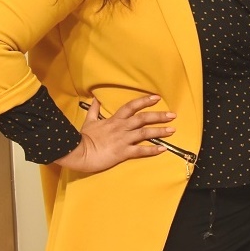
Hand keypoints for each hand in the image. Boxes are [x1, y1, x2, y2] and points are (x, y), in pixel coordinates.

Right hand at [55, 96, 174, 173]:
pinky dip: (152, 150)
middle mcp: (121, 127)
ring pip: (144, 133)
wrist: (77, 152)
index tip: (157, 97)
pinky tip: (162, 149)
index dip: (144, 100)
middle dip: (159, 116)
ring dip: (159, 131)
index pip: (132, 106)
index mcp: (114, 119)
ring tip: (172, 130)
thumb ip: (95, 110)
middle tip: (173, 115)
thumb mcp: (89, 121)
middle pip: (143, 118)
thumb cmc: (82, 138)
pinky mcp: (122, 152)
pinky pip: (140, 151)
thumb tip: (95, 98)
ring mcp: (123, 139)